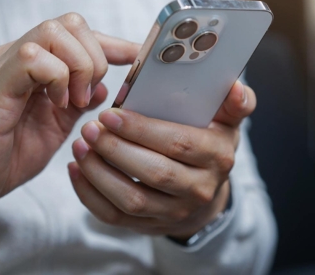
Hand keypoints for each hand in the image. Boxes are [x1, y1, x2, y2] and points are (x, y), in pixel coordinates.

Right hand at [0, 13, 139, 228]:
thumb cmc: (6, 155)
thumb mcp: (56, 127)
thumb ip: (79, 102)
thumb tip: (106, 86)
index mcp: (36, 64)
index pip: (79, 35)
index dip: (113, 44)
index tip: (137, 58)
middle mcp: (19, 56)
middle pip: (71, 23)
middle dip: (95, 56)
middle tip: (88, 93)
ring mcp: (5, 66)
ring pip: (54, 32)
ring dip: (77, 66)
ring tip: (73, 100)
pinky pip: (33, 58)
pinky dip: (57, 79)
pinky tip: (56, 104)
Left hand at [68, 80, 255, 238]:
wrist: (206, 190)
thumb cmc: (210, 142)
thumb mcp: (228, 120)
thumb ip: (235, 102)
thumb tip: (236, 88)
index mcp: (217, 156)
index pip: (179, 142)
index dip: (143, 130)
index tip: (111, 114)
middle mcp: (200, 189)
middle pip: (154, 172)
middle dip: (116, 150)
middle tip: (90, 128)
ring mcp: (175, 212)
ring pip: (132, 199)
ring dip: (99, 173)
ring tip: (79, 146)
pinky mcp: (151, 226)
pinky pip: (116, 217)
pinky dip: (91, 195)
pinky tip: (77, 170)